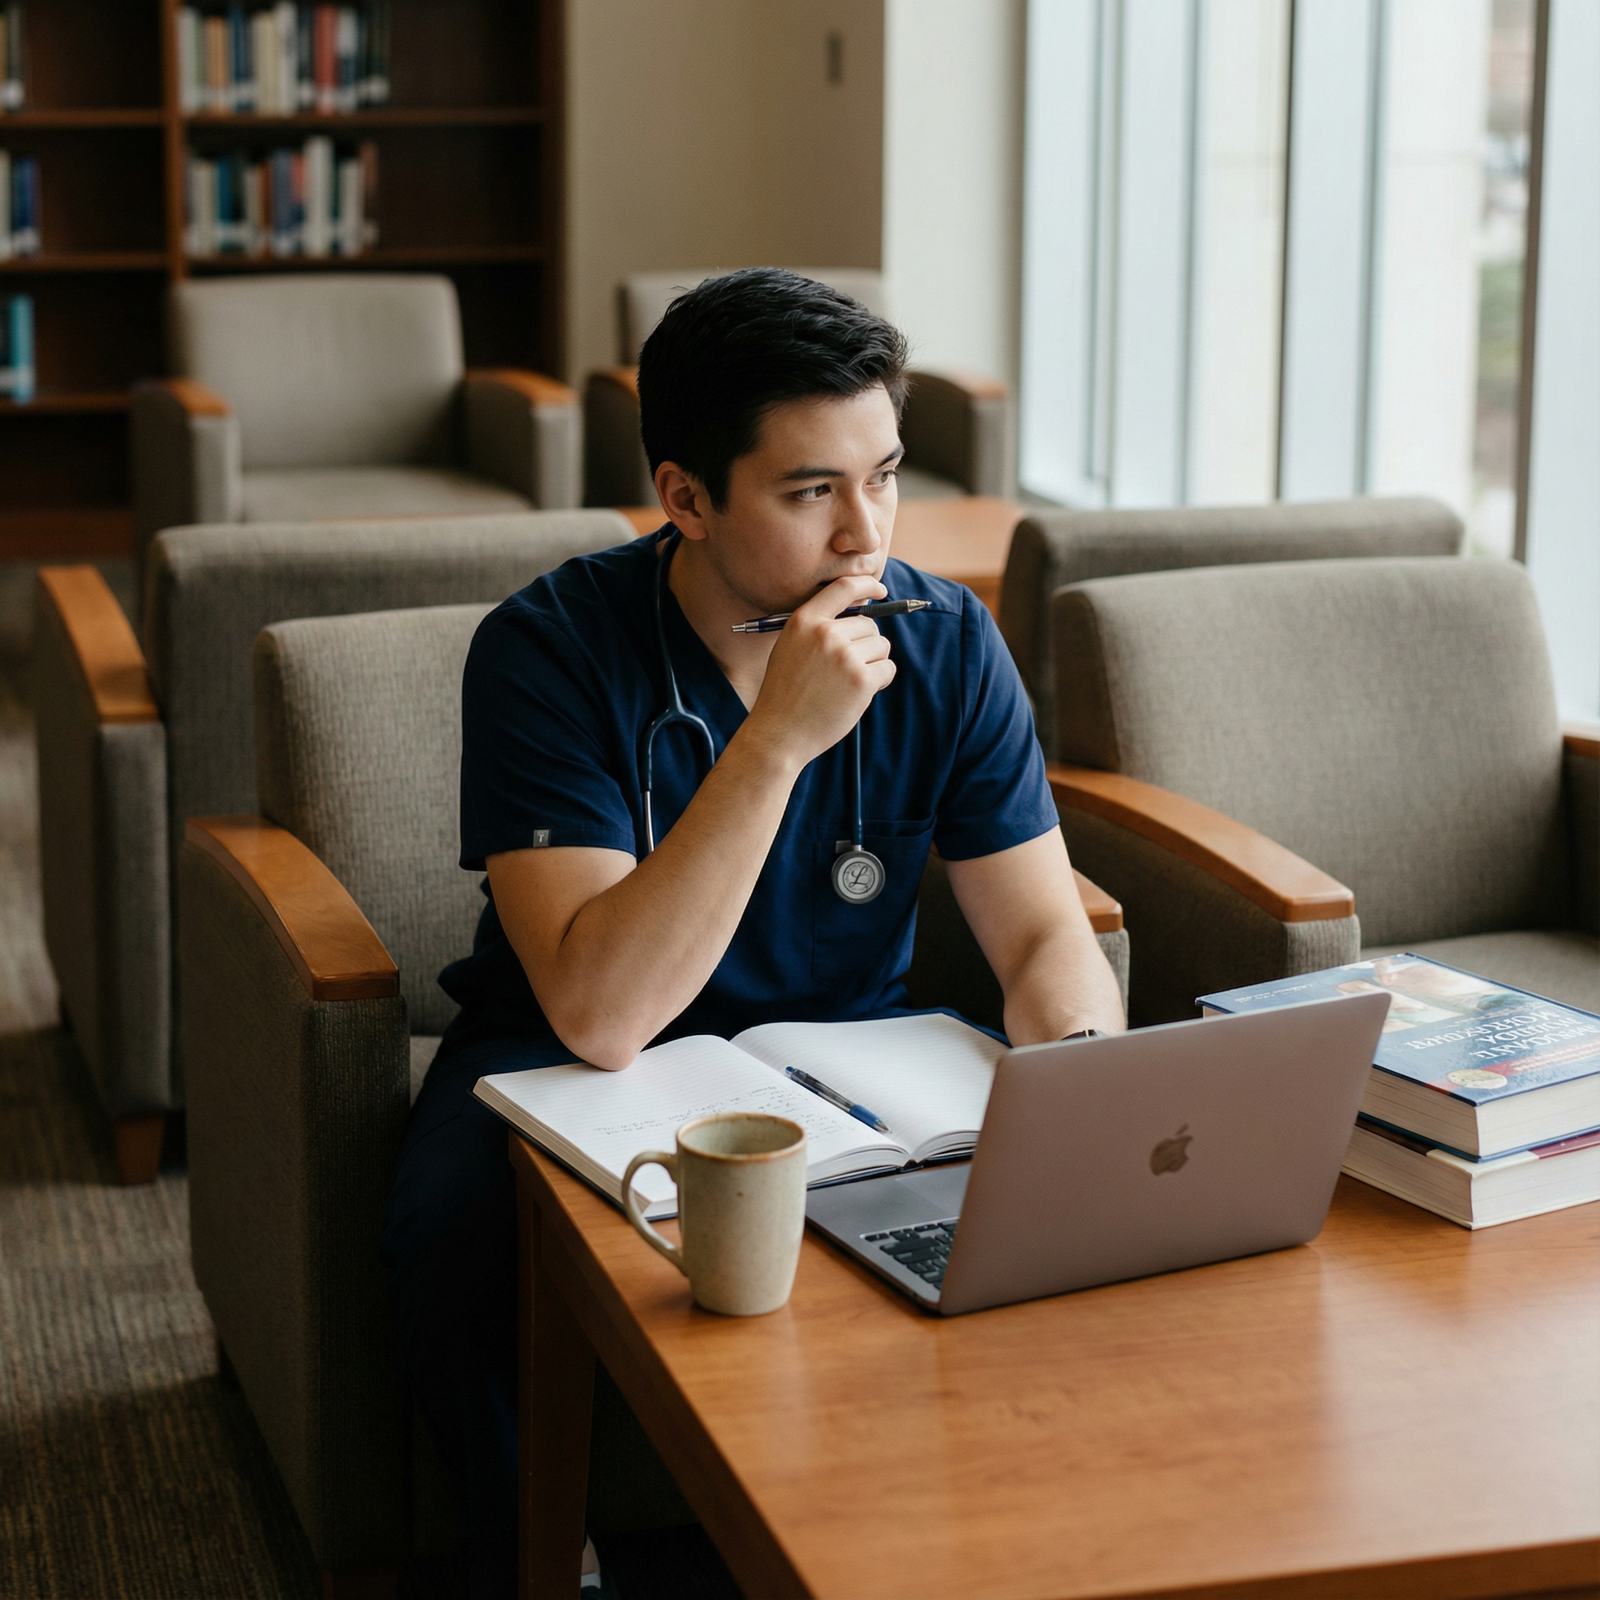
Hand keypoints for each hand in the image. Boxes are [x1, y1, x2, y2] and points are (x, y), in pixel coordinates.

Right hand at [743, 573, 896, 767]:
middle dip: (865, 645)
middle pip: (869, 624)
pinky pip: (887, 668)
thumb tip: (864, 607)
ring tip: (846, 683)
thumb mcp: (791, 647)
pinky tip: (856, 694)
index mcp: (804, 620)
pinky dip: (879, 681)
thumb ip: (820, 626)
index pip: (844, 587)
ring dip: (873, 663)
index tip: (880, 590)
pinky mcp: (861, 680)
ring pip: (881, 645)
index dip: (868, 585)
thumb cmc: (786, 692)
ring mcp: (844, 656)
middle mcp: (825, 633)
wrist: (779, 733)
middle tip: (845, 670)